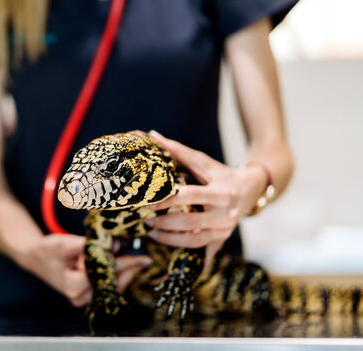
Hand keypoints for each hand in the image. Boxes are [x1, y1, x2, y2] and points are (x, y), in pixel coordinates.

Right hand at [23, 234, 150, 306]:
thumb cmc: (48, 249)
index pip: (105, 274)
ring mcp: (83, 298)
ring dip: (124, 272)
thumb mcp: (65, 242)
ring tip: (134, 259)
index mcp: (73, 285)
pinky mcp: (87, 295)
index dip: (123, 264)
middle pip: (112, 283)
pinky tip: (124, 264)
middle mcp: (79, 296)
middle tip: (144, 258)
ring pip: (112, 288)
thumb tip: (115, 243)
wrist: (37, 258)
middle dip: (128, 268)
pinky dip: (117, 276)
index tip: (141, 258)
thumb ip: (90, 244)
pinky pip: (107, 287)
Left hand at [145, 131, 267, 269]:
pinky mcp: (223, 239)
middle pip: (190, 223)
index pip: (189, 197)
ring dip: (170, 240)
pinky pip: (205, 255)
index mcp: (220, 191)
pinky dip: (189, 262)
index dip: (168, 201)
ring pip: (194, 241)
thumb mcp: (203, 162)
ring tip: (153, 234)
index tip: (150, 203)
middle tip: (147, 222)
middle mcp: (225, 212)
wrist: (251, 189)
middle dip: (165, 224)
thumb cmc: (221, 173)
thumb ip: (179, 151)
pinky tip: (170, 263)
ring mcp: (225, 229)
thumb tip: (153, 135)